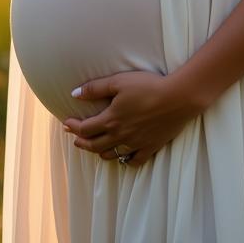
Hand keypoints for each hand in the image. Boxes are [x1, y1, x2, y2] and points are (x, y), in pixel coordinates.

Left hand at [62, 70, 199, 166]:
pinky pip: (133, 161)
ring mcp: (135, 143)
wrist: (177, 98)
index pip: (85, 129)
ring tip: (94, 147)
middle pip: (95, 145)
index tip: (66, 124)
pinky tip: (121, 156)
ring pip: (111, 154)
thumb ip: (95, 89)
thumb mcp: (118, 81)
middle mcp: (120, 135)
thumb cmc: (147, 86)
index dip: (73, 127)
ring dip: (99, 152)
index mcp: (111, 120)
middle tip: (75, 139)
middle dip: (82, 142)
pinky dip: (124, 160)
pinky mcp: (150, 147)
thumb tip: (74, 94)